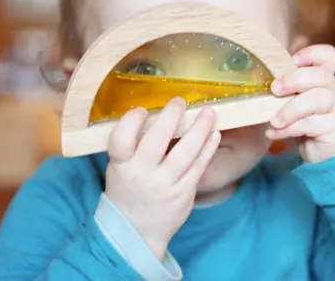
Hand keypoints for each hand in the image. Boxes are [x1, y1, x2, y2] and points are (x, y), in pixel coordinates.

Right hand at [105, 98, 220, 259]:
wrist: (136, 232)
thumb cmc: (128, 191)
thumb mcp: (120, 169)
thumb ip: (133, 146)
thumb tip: (157, 113)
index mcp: (121, 166)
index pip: (121, 140)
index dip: (131, 121)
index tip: (142, 110)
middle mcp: (142, 175)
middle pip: (156, 141)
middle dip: (171, 117)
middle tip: (180, 101)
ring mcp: (165, 185)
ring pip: (185, 153)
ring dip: (199, 129)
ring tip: (209, 113)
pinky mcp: (184, 193)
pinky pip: (199, 166)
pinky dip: (208, 148)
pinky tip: (214, 134)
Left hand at [267, 45, 334, 162]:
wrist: (325, 153)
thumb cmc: (306, 122)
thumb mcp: (295, 101)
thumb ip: (286, 89)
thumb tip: (257, 79)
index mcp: (324, 77)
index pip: (327, 56)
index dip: (311, 54)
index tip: (292, 61)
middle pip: (320, 75)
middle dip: (294, 80)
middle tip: (274, 89)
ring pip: (318, 99)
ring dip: (291, 109)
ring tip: (273, 120)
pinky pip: (311, 124)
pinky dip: (288, 129)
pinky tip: (274, 133)